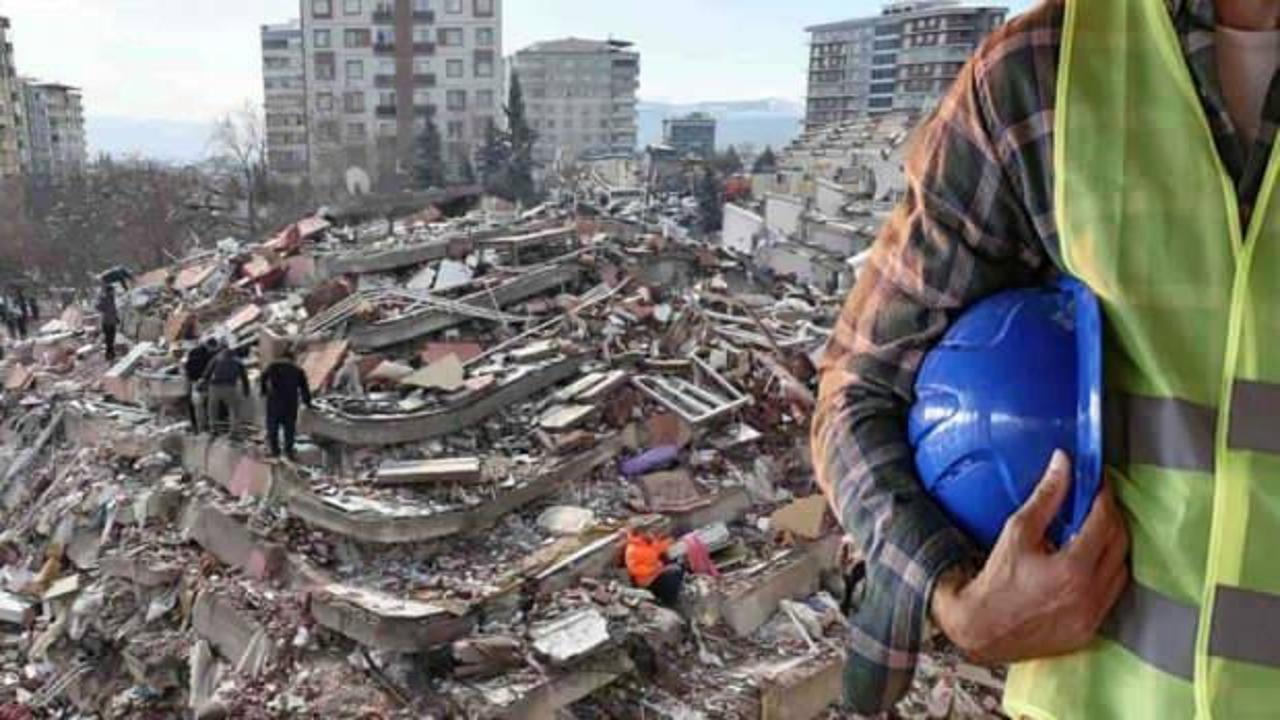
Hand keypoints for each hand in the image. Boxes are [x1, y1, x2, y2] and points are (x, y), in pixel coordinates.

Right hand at [930, 450, 1128, 663]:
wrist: (982, 629)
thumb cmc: (995, 581)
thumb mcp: (1017, 532)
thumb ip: (1046, 497)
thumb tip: (1063, 463)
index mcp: (1073, 568)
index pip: (1104, 521)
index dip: (1104, 496)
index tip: (1098, 481)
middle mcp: (1090, 594)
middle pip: (1120, 543)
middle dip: (1112, 517)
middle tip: (1097, 502)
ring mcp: (1093, 615)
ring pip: (1121, 569)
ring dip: (1113, 545)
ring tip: (1094, 531)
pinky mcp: (1090, 629)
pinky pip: (1111, 593)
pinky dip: (1106, 572)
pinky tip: (1089, 563)